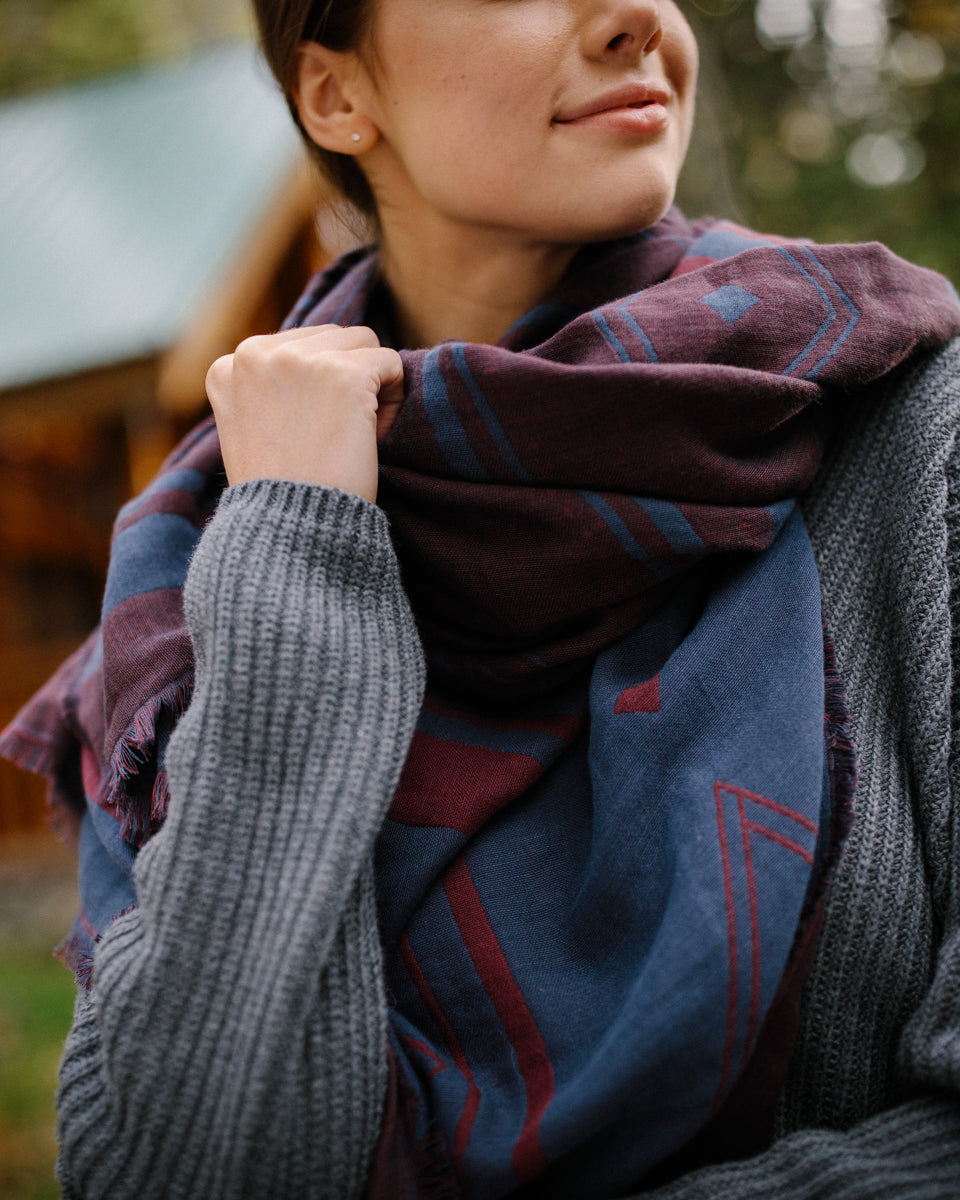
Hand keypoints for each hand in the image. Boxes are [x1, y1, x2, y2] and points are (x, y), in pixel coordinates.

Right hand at [205, 325, 403, 502]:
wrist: (291, 530)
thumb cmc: (281, 492)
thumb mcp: (251, 428)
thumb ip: (269, 387)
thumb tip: (314, 354)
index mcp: (228, 367)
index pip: (296, 347)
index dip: (316, 388)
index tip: (307, 433)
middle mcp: (256, 353)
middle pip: (332, 337)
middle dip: (346, 378)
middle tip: (337, 434)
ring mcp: (298, 360)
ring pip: (365, 342)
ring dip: (372, 383)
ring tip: (355, 432)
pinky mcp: (342, 373)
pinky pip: (391, 363)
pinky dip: (394, 399)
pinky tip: (372, 436)